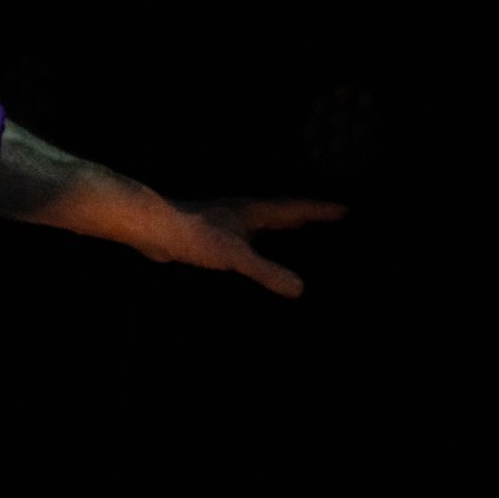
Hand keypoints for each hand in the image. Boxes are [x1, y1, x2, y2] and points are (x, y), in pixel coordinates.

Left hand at [140, 198, 346, 297]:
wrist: (152, 228)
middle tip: (328, 218)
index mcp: (255, 212)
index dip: (321, 210)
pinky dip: (258, 243)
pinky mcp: (209, 235)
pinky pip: (244, 237)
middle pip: (281, 211)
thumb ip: (267, 272)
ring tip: (297, 232)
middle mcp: (243, 213)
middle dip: (305, 215)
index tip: (346, 209)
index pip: (296, 208)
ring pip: (262, 223)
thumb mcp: (236, 255)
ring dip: (281, 226)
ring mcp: (225, 222)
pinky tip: (252, 253)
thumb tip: (301, 289)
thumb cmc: (195, 235)